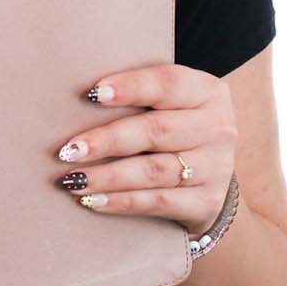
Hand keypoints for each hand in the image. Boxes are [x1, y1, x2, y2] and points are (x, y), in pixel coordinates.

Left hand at [54, 63, 235, 238]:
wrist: (212, 173)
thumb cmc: (174, 124)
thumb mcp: (170, 101)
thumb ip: (138, 94)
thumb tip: (82, 98)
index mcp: (206, 91)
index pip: (167, 83)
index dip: (130, 87)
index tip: (92, 93)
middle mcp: (217, 127)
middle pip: (156, 131)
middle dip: (108, 140)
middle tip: (69, 149)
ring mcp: (216, 167)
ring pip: (154, 170)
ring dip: (108, 176)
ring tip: (73, 179)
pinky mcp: (207, 202)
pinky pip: (158, 202)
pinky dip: (122, 201)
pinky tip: (94, 200)